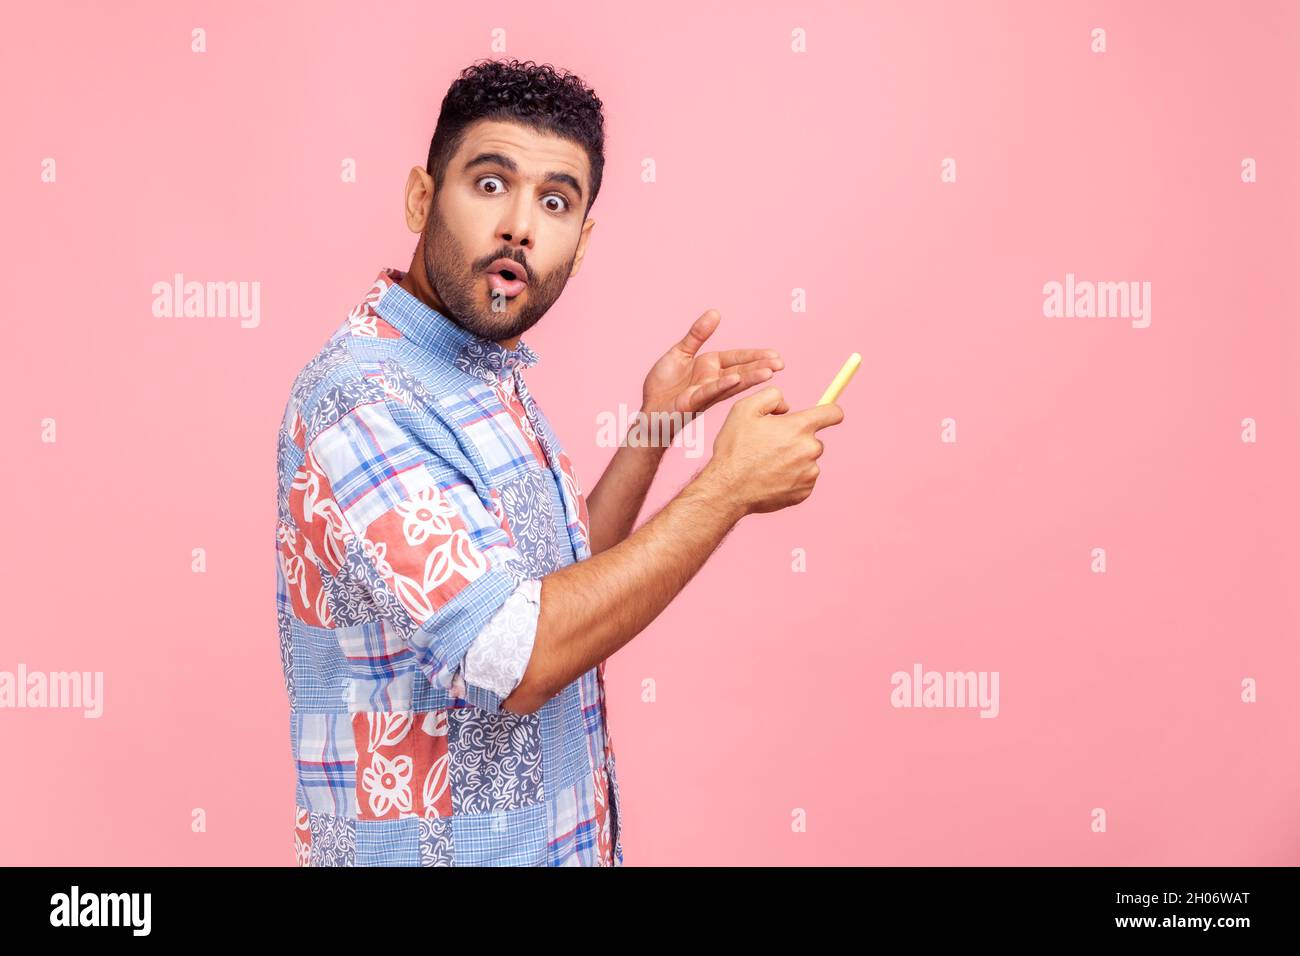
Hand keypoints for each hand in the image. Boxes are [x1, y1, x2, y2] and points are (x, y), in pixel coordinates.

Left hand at [639, 309, 783, 444]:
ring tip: (770, 372)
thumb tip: (716, 312)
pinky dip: (722, 385)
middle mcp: (712, 380)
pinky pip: (709, 391)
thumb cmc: (664, 385)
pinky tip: (735, 379)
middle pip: (741, 371)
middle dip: (760, 366)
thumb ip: (697, 334)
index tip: (775, 354)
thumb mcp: (680, 352)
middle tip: (781, 363)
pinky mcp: (692, 402)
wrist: (649, 409)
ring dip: (750, 377)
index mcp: (710, 366)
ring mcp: (704, 392)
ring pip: (731, 382)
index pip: (737, 358)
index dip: (755, 355)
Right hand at [703, 386, 844, 515]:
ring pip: (808, 461)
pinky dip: (791, 478)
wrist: (728, 489)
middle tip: (771, 447)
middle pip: (814, 440)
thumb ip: (771, 396)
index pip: (833, 413)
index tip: (827, 415)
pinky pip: (804, 480)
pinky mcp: (805, 492)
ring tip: (767, 465)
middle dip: (797, 440)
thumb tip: (787, 406)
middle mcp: (810, 449)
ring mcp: (809, 473)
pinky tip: (771, 479)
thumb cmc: (734, 449)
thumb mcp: (744, 409)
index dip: (831, 412)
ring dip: (794, 460)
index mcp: (799, 427)